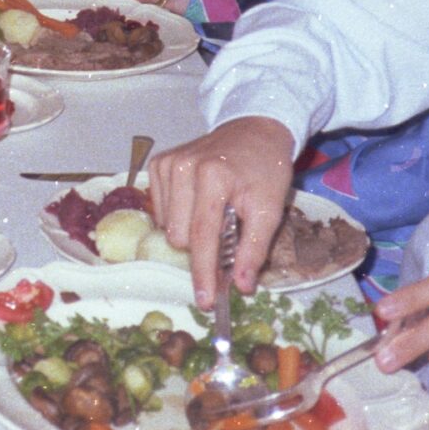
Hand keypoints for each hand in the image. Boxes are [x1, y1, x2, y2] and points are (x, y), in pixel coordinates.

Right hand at [146, 118, 297, 304]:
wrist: (254, 129)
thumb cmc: (265, 169)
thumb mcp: (271, 209)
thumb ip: (254, 248)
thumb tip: (240, 286)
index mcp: (214, 175)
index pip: (202, 235)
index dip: (204, 272)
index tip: (205, 300)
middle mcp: (183, 167)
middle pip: (180, 236)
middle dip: (202, 247)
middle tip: (226, 234)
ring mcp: (167, 163)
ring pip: (167, 227)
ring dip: (189, 231)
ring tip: (213, 212)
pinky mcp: (158, 163)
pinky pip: (160, 211)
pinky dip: (178, 216)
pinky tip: (197, 202)